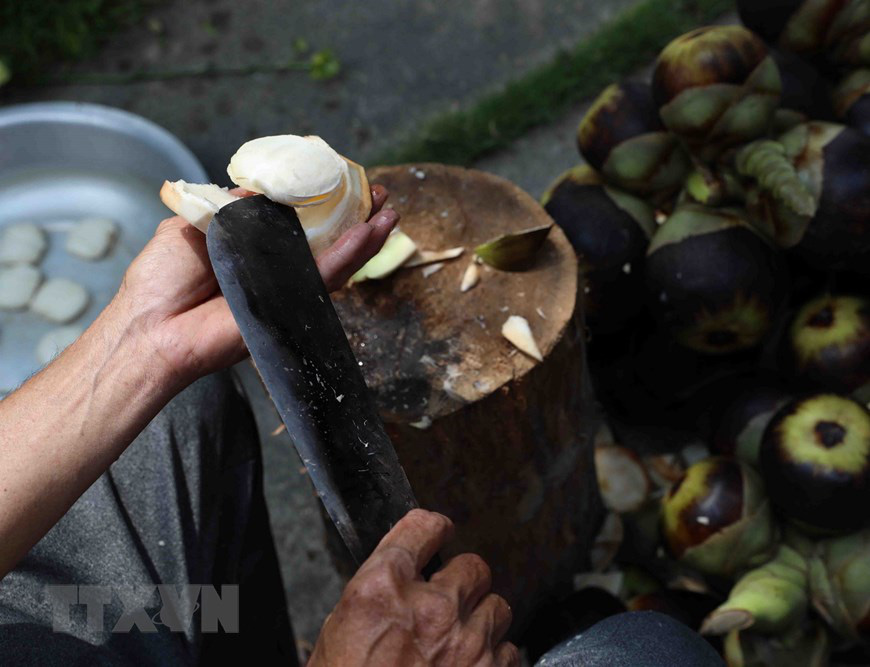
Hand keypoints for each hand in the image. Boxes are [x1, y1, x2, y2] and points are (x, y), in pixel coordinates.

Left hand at [112, 185, 396, 387]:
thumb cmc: (161, 281)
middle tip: (380, 195)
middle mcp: (274, 269)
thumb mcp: (192, 224)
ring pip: (336, 260)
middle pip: (327, 240)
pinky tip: (370, 233)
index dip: (322, 200)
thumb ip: (230, 207)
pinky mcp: (289, 307)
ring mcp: (285, 289)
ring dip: (367, 236)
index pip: (297, 221)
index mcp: (252, 247)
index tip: (342, 179)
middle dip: (357, 217)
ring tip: (390, 212)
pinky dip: (350, 255)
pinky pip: (325, 279)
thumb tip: (260, 186)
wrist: (151, 326)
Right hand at [309, 509, 518, 666]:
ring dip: (480, 618)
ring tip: (459, 639)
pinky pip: (508, 650)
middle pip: (472, 565)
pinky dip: (492, 658)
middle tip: (447, 600)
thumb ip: (380, 595)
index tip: (438, 532)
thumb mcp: (340, 631)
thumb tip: (406, 578)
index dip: (433, 528)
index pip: (422, 527)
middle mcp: (428, 608)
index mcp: (381, 589)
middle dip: (461, 581)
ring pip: (497, 606)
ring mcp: (464, 645)